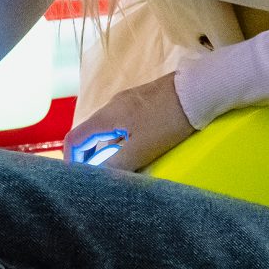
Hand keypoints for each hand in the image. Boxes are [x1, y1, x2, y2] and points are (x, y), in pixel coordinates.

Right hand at [66, 72, 193, 171]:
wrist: (197, 91)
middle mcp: (112, 105)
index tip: (79, 177)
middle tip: (98, 176)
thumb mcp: (140, 149)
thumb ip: (114, 165)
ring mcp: (128, 100)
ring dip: (106, 148)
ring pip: (107, 128)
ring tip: (118, 167)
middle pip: (90, 133)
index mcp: (106, 116)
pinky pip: (122, 123)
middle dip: (89, 156)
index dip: (71, 160)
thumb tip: (94, 178)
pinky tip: (135, 149)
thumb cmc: (166, 122)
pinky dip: (120, 139)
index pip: (74, 138)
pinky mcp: (143, 100)